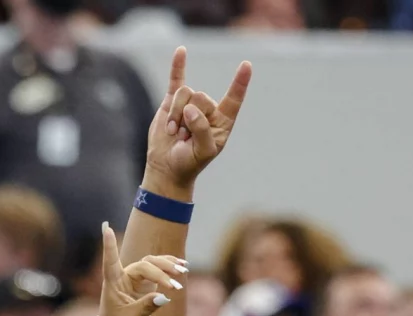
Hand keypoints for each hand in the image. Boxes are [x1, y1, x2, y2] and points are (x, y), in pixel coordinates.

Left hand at [95, 225, 188, 315]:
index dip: (109, 245)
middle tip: (175, 286)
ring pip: (153, 263)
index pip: (110, 262)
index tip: (105, 227)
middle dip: (161, 272)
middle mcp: (123, 277)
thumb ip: (147, 307)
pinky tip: (183, 268)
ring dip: (168, 266)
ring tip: (183, 272)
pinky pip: (158, 270)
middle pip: (144, 264)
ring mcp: (134, 278)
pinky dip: (169, 268)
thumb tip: (164, 297)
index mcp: (113, 284)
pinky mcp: (144, 283)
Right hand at [145, 47, 252, 190]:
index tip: (246, 66)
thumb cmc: (189, 162)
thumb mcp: (203, 151)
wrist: (166, 167)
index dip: (239, 83)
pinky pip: (176, 80)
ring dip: (175, 116)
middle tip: (184, 138)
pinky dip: (178, 65)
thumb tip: (191, 109)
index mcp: (222, 121)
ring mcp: (190, 104)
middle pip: (200, 97)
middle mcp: (209, 109)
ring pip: (184, 95)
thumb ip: (202, 130)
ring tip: (173, 133)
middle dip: (188, 118)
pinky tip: (181, 51)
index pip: (234, 99)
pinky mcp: (172, 103)